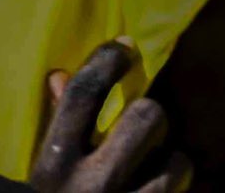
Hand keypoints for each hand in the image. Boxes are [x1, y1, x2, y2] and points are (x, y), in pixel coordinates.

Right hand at [29, 42, 186, 192]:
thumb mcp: (44, 169)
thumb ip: (55, 125)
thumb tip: (60, 76)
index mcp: (55, 162)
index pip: (84, 94)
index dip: (106, 60)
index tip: (124, 46)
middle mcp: (93, 182)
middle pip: (144, 116)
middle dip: (147, 111)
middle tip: (140, 120)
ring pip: (175, 162)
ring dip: (168, 158)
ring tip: (155, 160)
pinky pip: (180, 188)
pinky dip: (173, 181)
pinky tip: (157, 183)